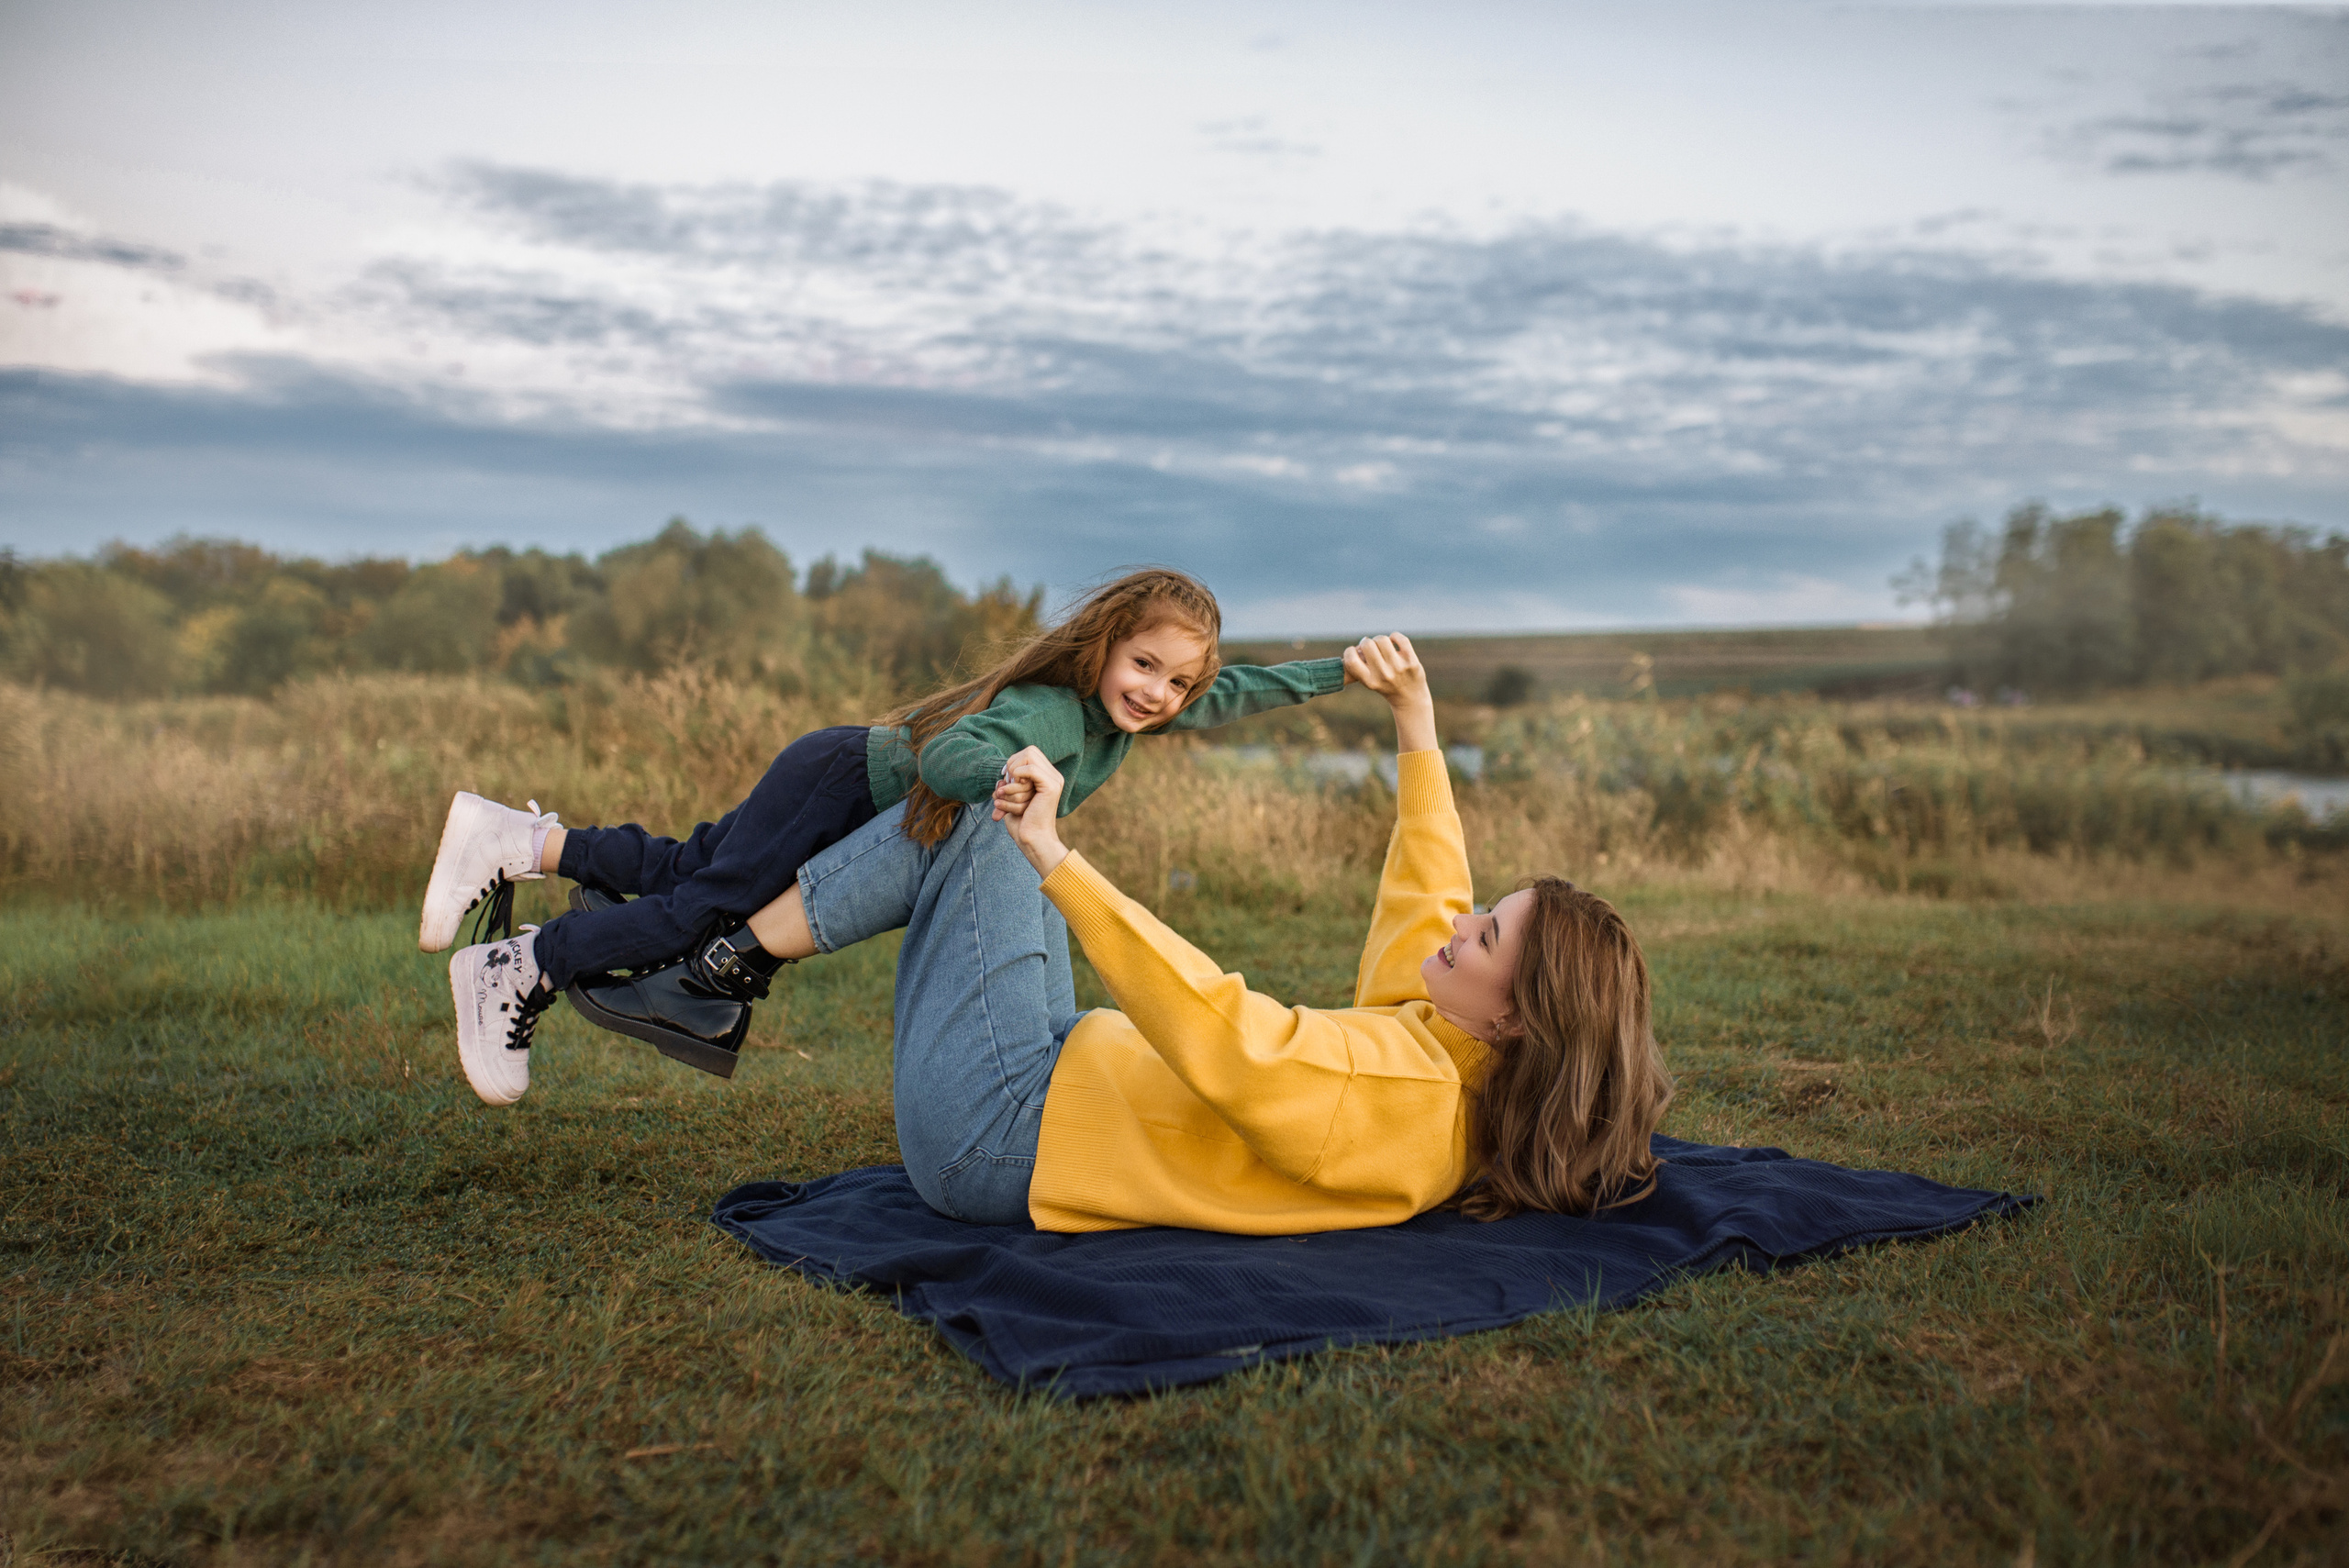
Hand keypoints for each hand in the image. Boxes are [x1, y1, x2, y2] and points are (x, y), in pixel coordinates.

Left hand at [999, 746, 1070, 877]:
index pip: (1029, 752)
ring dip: (1012, 778)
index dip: (1013, 762)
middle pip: (1029, 751)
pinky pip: (1031, 769)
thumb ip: (1009, 781)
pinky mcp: (1051, 786)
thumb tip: (1001, 775)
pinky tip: (1010, 793)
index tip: (1006, 780)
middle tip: (1006, 786)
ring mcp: (1054, 780)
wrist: (1031, 839)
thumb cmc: (1021, 821)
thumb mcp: (1012, 796)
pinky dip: (1016, 779)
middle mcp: (1053, 776)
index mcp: (1047, 776)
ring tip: (1005, 795)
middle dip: (1012, 767)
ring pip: (1028, 758)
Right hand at [1342, 634, 1436, 753]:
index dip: (1349, 651)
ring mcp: (1398, 667)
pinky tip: (1394, 642)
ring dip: (1380, 640)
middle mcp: (1384, 675)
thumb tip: (1362, 642)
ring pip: (1382, 639)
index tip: (1355, 652)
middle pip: (1367, 644)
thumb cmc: (1385, 684)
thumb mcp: (1369, 681)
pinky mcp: (1411, 660)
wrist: (1410, 698)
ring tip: (1382, 646)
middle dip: (1366, 643)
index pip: (1351, 660)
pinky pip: (1400, 638)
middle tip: (1371, 648)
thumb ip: (1361, 664)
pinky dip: (1395, 636)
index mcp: (1370, 681)